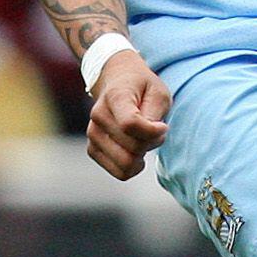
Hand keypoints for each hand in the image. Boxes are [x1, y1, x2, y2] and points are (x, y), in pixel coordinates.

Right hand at [88, 49, 169, 179]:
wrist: (118, 83)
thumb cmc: (143, 89)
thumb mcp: (159, 92)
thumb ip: (155, 113)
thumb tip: (151, 135)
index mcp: (116, 97)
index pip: (130, 124)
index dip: (153, 132)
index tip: (163, 126)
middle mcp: (99, 115)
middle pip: (132, 149)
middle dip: (152, 144)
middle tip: (157, 131)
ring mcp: (93, 134)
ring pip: (126, 164)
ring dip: (143, 156)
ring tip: (145, 139)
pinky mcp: (93, 150)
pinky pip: (120, 172)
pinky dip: (133, 166)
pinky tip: (136, 150)